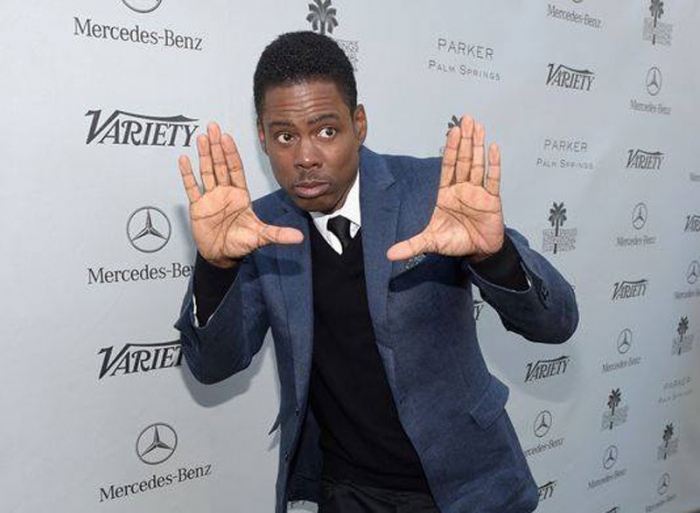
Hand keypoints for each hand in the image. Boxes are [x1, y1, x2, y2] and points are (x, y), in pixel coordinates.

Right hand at [179, 122, 302, 267]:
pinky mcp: (198, 206)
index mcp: (240, 195)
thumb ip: (278, 234)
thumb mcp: (261, 237)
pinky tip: (184, 159)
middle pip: (220, 165)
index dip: (231, 153)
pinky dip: (187, 174)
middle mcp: (225, 193)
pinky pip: (192, 187)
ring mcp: (211, 198)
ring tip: (201, 137)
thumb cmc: (241, 244)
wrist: (222, 255)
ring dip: (203, 155)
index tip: (227, 138)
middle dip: (217, 146)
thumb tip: (298, 238)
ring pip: (206, 171)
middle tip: (213, 128)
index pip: (236, 169)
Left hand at [387, 116, 503, 263]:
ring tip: (479, 127)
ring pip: (477, 165)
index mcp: (446, 194)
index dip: (450, 149)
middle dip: (465, 140)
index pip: (447, 167)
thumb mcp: (430, 242)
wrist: (478, 251)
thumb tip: (389, 255)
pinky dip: (494, 165)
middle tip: (467, 119)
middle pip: (463, 160)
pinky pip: (493, 179)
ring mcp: (477, 192)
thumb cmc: (455, 242)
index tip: (452, 132)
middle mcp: (462, 189)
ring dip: (478, 146)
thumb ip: (411, 245)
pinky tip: (493, 149)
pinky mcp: (492, 199)